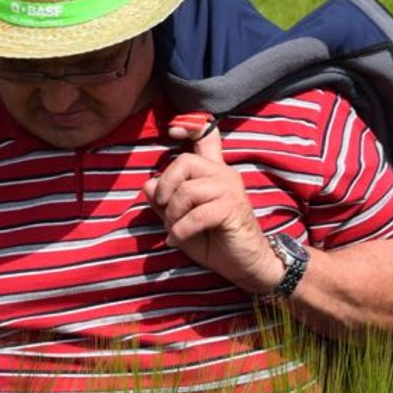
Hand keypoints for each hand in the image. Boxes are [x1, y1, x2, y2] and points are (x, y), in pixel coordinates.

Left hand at [142, 124, 283, 293]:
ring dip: (172, 215)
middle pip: (183, 162)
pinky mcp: (232, 208)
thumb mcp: (180, 220)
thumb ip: (164, 201)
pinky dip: (180, 231)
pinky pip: (195, 215)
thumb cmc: (212, 240)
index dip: (190, 127)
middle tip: (164, 210)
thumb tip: (147, 182)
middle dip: (165, 188)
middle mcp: (223, 174)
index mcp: (212, 172)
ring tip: (174, 230)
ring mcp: (230, 189)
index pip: (207, 137)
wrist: (244, 265)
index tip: (172, 130)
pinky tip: (178, 240)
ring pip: (187, 191)